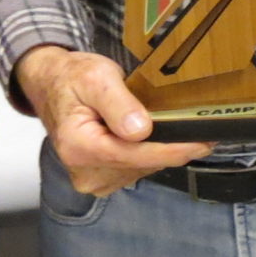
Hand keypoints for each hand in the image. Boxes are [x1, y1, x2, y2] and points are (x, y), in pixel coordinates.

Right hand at [15, 45, 209, 196]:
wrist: (51, 86)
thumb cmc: (72, 78)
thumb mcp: (96, 77)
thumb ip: (118, 103)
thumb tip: (141, 130)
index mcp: (79, 147)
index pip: (137, 155)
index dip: (174, 149)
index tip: (204, 141)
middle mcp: (84, 172)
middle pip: (143, 164)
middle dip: (171, 147)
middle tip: (199, 128)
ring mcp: (92, 179)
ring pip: (143, 168)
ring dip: (160, 149)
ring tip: (175, 127)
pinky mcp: (101, 179)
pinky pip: (136, 169)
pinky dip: (149, 153)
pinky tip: (154, 135)